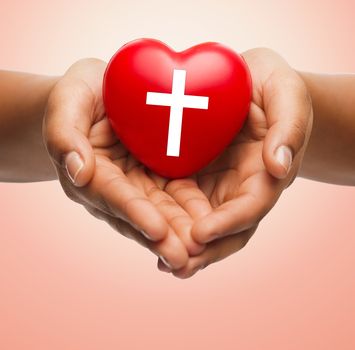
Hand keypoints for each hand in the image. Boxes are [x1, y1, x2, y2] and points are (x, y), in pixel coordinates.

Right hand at [43, 58, 207, 269]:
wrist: (101, 93)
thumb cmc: (81, 94)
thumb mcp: (68, 99)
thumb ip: (65, 134)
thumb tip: (78, 172)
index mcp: (90, 172)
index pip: (112, 195)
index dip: (134, 213)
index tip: (157, 231)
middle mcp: (114, 187)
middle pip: (138, 215)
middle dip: (162, 237)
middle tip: (185, 258)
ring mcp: (136, 185)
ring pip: (159, 213)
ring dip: (179, 234)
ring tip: (201, 252)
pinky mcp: (156, 178)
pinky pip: (175, 198)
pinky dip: (190, 214)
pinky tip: (210, 228)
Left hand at [159, 48, 312, 277]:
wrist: (247, 82)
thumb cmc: (271, 86)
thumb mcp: (286, 94)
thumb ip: (289, 126)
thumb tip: (279, 166)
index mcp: (265, 174)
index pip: (251, 207)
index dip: (228, 223)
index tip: (200, 234)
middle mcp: (241, 188)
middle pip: (226, 229)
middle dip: (203, 250)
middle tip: (175, 265)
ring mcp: (216, 186)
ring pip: (202, 224)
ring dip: (183, 245)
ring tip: (160, 261)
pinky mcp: (194, 179)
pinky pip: (181, 205)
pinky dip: (169, 222)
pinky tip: (148, 231)